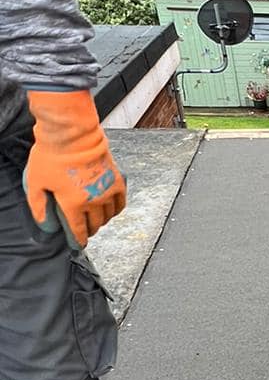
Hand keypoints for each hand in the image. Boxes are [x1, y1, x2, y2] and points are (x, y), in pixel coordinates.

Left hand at [24, 90, 125, 245]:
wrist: (72, 135)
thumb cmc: (52, 156)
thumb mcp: (36, 182)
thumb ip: (39, 206)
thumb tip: (44, 223)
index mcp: (74, 205)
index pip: (79, 231)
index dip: (79, 240)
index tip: (78, 244)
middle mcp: (94, 202)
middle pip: (95, 225)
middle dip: (90, 230)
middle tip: (85, 230)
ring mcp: (107, 192)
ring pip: (108, 216)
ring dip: (102, 221)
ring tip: (96, 220)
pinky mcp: (117, 181)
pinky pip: (120, 203)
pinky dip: (116, 210)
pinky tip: (111, 210)